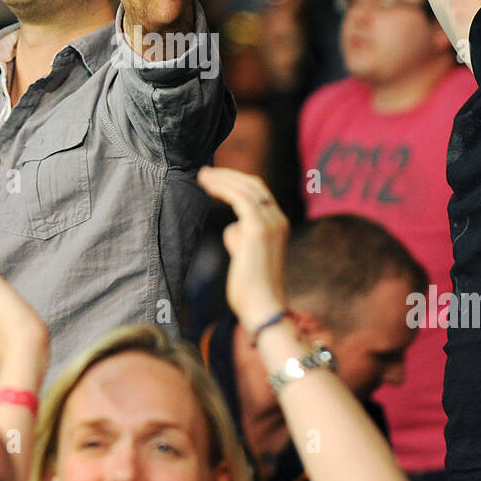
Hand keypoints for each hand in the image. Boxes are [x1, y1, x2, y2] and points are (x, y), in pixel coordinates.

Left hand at [197, 166, 288, 329]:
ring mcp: (271, 223)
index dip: (236, 181)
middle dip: (227, 175)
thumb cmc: (251, 289)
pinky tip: (208, 186)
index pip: (259, 193)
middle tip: (204, 173)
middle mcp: (278, 220)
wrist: (263, 308)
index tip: (215, 179)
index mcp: (279, 225)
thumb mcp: (246, 257)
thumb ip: (241, 240)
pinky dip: (223, 188)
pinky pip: (239, 198)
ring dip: (221, 179)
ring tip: (201, 176)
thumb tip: (232, 229)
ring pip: (246, 188)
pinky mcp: (258, 229)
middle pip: (254, 185)